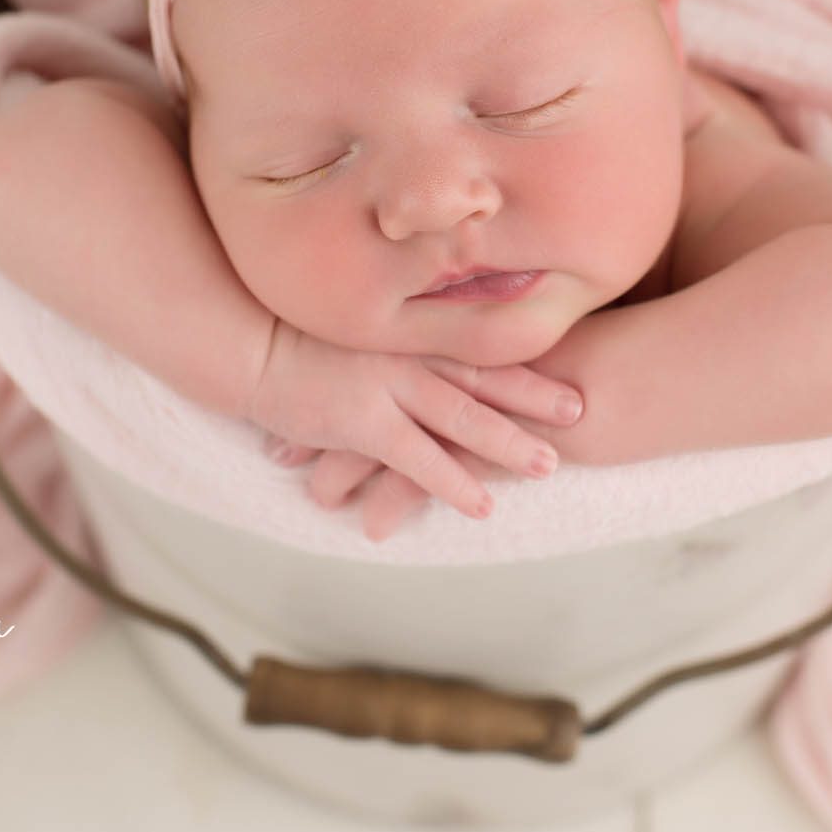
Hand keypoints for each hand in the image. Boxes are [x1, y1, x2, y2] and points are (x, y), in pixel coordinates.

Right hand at [247, 320, 584, 522]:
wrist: (249, 346)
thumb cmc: (298, 336)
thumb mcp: (357, 327)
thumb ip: (396, 336)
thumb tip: (429, 348)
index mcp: (410, 332)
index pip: (478, 343)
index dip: (524, 355)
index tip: (572, 359)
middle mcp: (407, 354)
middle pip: (484, 375)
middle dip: (535, 395)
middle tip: (581, 410)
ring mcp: (387, 386)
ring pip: (462, 415)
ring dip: (507, 442)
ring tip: (549, 465)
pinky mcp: (362, 421)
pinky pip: (417, 457)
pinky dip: (453, 481)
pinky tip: (483, 504)